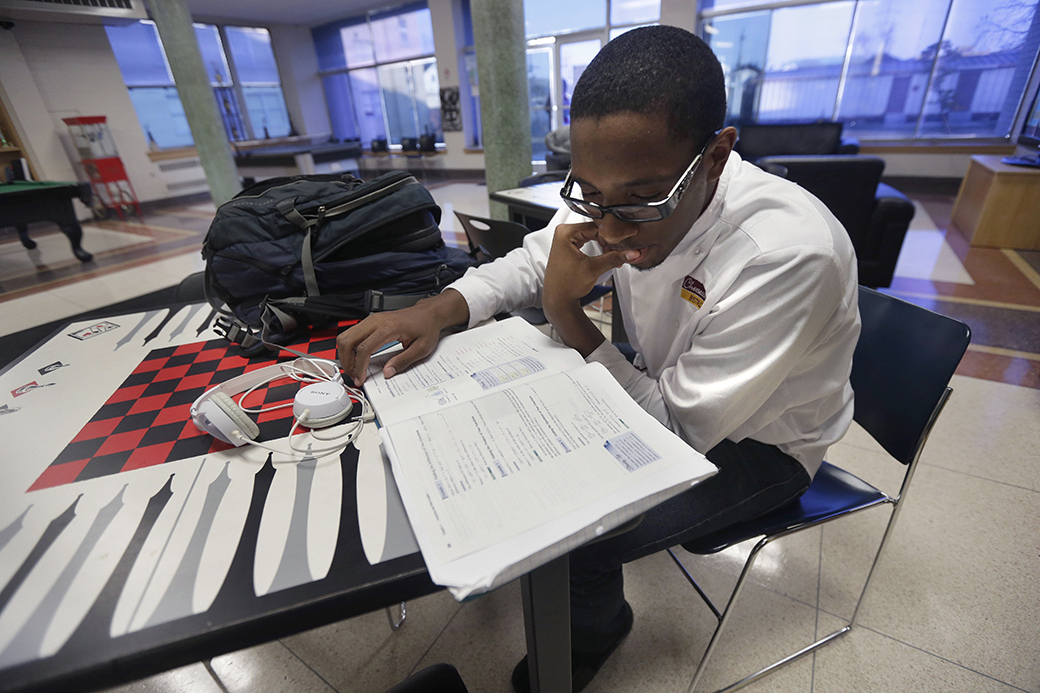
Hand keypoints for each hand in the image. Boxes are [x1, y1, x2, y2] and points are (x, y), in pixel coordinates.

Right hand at [336, 289, 468, 385]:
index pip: (364, 348)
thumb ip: (402, 361)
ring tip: (354, 369)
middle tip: (354, 375)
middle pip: (347, 340)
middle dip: (347, 361)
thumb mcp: (421, 349)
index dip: (359, 366)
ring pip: (346, 336)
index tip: (360, 378)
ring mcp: (371, 320)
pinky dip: (350, 348)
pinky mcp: (370, 322)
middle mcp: (376, 321)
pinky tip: (357, 359)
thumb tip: (387, 372)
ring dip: (346, 354)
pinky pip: (352, 334)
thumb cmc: (425, 327)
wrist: (427, 314)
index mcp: (388, 327)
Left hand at [542, 222, 635, 357]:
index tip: (625, 242)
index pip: (596, 227)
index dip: (612, 236)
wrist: (558, 300)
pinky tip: (606, 255)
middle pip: (595, 230)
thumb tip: (632, 252)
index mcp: (565, 233)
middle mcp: (564, 233)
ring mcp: (565, 239)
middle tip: (621, 251)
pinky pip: (588, 240)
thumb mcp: (594, 269)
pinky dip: (598, 248)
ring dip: (605, 245)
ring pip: (593, 235)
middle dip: (609, 241)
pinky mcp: (569, 246)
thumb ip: (614, 258)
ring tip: (613, 256)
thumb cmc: (567, 286)